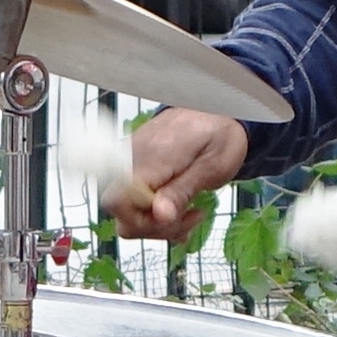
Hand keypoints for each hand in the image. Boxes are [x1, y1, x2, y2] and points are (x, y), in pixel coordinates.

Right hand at [104, 110, 245, 243]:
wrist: (217, 109)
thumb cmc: (219, 134)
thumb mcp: (213, 166)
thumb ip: (182, 191)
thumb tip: (159, 215)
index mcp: (150, 158)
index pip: (117, 200)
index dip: (140, 220)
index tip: (171, 217)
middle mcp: (132, 161)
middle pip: (121, 212)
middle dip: (154, 227)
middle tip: (190, 218)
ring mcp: (132, 164)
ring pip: (128, 212)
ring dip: (158, 224)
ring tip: (191, 214)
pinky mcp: (137, 168)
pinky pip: (135, 201)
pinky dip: (156, 213)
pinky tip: (180, 210)